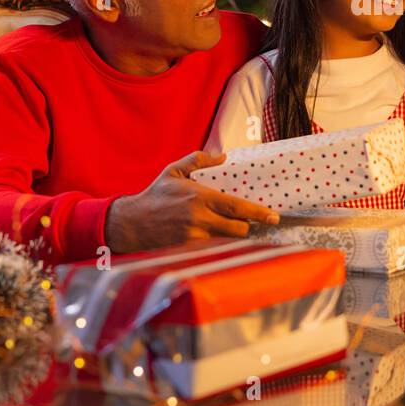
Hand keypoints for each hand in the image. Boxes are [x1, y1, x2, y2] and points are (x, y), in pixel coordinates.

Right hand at [105, 151, 278, 253]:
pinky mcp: (189, 248)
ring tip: (239, 225)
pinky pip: (213, 244)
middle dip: (250, 226)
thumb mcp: (174, 170)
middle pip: (237, 228)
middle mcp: (199, 218)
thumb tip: (223, 157)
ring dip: (235, 232)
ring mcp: (194, 236)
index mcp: (199, 197)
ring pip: (227, 238)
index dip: (257, 213)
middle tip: (259, 221)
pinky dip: (219, 239)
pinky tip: (220, 234)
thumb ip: (198, 159)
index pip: (236, 207)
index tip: (273, 216)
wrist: (131, 223)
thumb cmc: (155, 194)